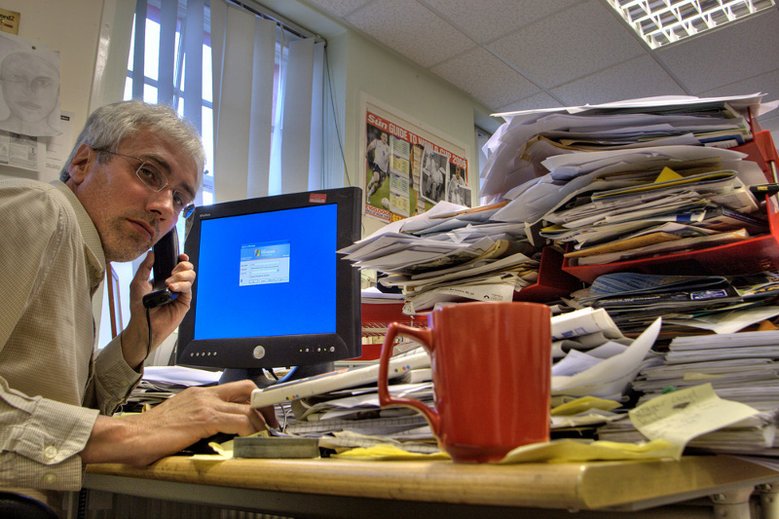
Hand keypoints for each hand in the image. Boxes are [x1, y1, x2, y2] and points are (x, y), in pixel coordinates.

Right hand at [83, 381, 268, 465]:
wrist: (129, 436)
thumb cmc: (149, 432)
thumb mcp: (180, 418)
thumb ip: (199, 418)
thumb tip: (218, 429)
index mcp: (199, 394)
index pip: (236, 387)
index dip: (255, 397)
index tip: (264, 409)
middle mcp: (204, 395)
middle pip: (247, 388)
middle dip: (264, 403)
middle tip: (271, 419)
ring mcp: (205, 405)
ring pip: (247, 404)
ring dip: (261, 419)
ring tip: (265, 431)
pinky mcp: (204, 419)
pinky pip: (238, 420)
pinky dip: (250, 428)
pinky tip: (251, 436)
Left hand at [121, 252, 195, 366]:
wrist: (144, 324)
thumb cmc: (139, 307)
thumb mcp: (138, 283)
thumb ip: (145, 268)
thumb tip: (151, 253)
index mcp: (164, 278)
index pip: (176, 265)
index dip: (180, 259)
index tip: (180, 256)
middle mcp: (174, 284)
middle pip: (187, 269)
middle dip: (182, 265)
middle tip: (173, 271)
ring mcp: (180, 293)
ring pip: (190, 276)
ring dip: (181, 275)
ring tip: (169, 283)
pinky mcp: (185, 301)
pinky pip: (188, 288)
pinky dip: (181, 285)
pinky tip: (172, 288)